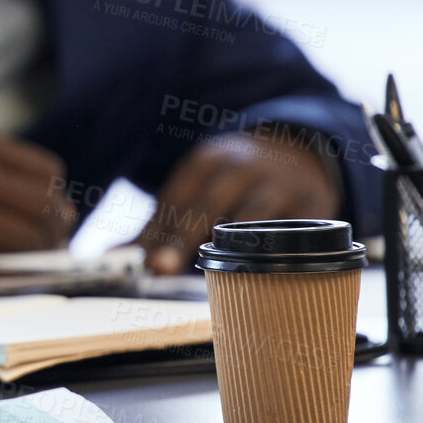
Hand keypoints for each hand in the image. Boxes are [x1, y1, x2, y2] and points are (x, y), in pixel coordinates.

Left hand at [136, 131, 338, 273]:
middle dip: (182, 237)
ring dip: (231, 245)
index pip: (176, 198)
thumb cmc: (231, 182)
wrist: (298, 151)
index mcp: (206, 161)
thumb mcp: (196, 190)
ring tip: (215, 271)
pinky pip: (293, 229)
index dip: (157, 231)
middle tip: (161, 268)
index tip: (141, 262)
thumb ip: (158, 227)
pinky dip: (278, 248)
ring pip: (252, 215)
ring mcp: (278, 182)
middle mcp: (241, 166)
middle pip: (207, 203)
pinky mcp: (313, 202)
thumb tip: (109, 257)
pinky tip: (265, 268)